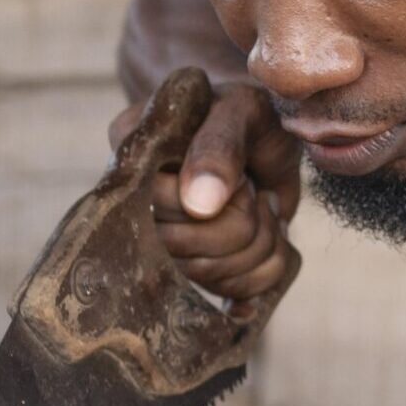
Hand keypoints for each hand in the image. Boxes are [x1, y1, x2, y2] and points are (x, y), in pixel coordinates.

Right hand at [109, 81, 301, 304]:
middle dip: (243, 224)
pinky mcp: (193, 268)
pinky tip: (271, 239)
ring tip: (265, 208)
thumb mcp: (241, 111)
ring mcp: (162, 242)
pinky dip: (266, 270)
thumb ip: (219, 147)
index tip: (243, 176)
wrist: (269, 141)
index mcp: (134, 155)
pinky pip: (228, 293)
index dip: (218, 202)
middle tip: (257, 191)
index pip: (163, 206)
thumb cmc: (248, 117)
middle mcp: (135, 204)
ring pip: (207, 275)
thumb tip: (198, 204)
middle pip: (180, 248)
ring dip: (260, 245)